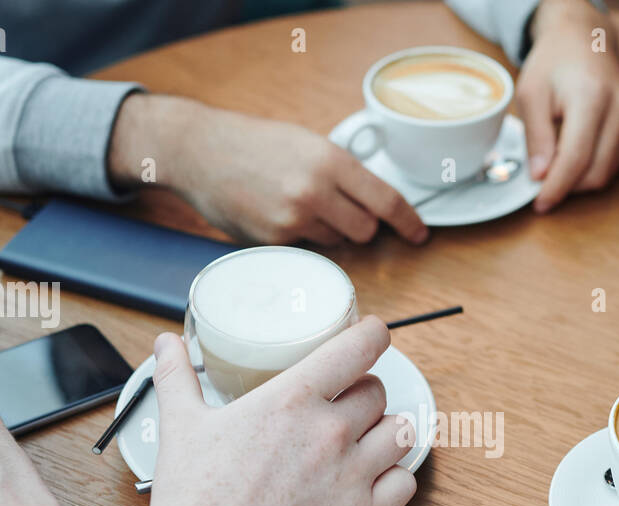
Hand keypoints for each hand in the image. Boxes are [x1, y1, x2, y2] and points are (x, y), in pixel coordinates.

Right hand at [109, 94, 428, 245]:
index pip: (385, 200)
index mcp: (329, 160)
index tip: (419, 234)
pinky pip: (306, 250)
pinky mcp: (273, 240)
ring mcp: (293, 218)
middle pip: (365, 230)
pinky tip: (277, 215)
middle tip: (339, 211)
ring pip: (336, 241)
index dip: (408, 221)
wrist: (198, 150)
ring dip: (328, 231)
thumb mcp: (306, 143)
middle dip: (361, 226)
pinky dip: (300, 238)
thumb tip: (374, 203)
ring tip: (297, 205)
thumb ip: (341, 172)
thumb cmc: (253, 143)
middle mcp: (315, 190)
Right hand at [143, 316, 415, 505]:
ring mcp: (352, 473)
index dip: (372, 335)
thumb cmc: (196, 497)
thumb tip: (167, 347)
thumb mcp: (181, 424)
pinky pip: (406, 484)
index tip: (371, 337)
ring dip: (387, 431)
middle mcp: (332, 430)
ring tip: (367, 439)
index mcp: (294, 398)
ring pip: (401, 433)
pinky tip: (376, 480)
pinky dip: (396, 479)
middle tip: (344, 405)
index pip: (360, 346)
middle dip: (363, 393)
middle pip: (378, 390)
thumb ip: (178, 378)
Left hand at [517, 0, 618, 211]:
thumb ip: (536, 138)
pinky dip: (591, 166)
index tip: (540, 204)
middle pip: (594, 174)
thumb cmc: (555, 63)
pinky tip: (576, 146)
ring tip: (556, 155)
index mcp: (593, 97)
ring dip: (577, 178)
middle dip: (566, 186)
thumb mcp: (531, 94)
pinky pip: (613, 163)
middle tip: (541, 180)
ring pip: (605, 173)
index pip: (577, 159)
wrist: (586, 39)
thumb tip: (541, 178)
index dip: (556, 188)